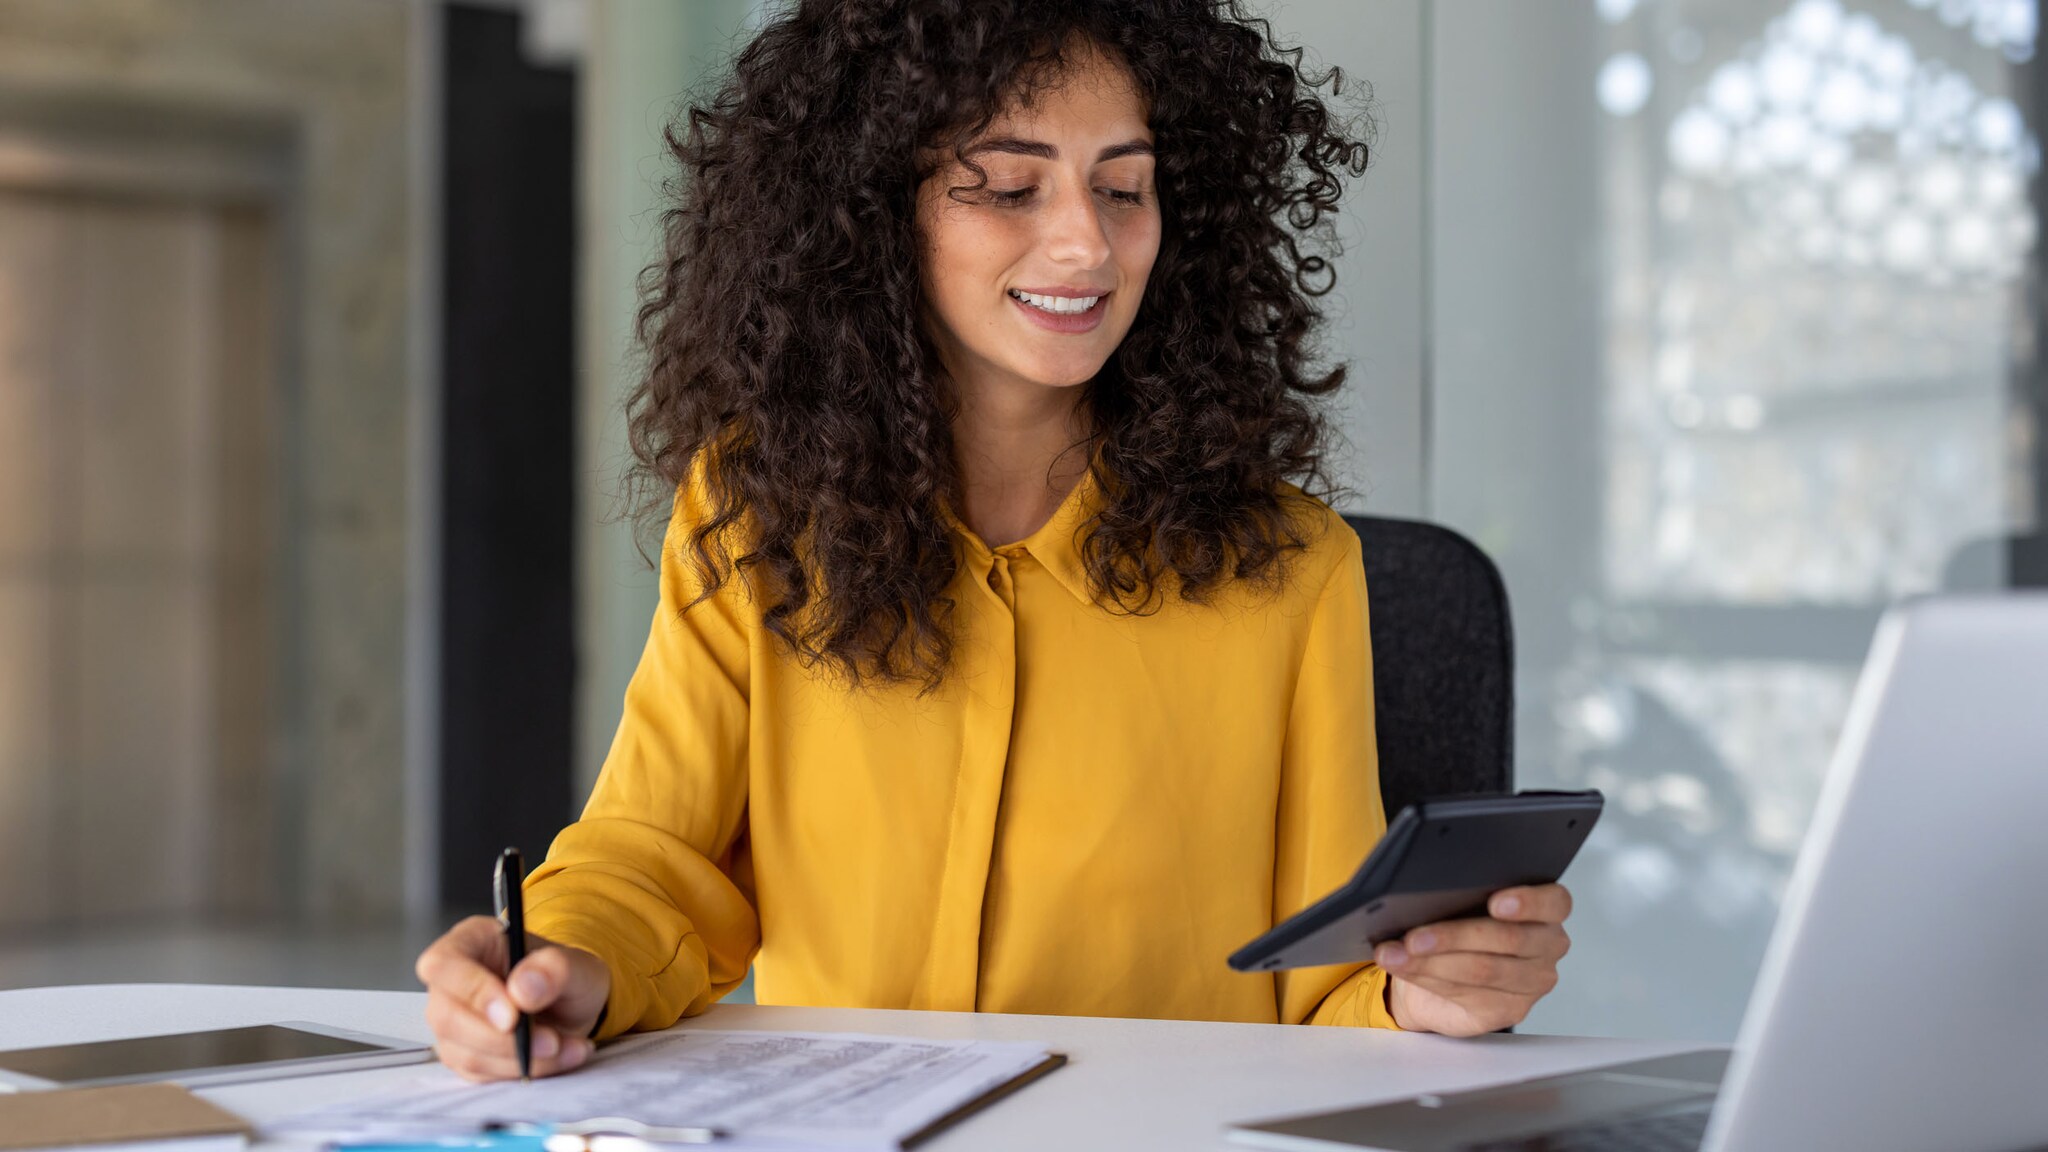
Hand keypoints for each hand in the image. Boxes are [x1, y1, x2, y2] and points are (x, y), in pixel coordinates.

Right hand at [414, 914, 611, 1080]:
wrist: (574, 1008)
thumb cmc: (565, 978)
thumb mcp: (578, 965)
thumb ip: (555, 969)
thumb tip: (523, 988)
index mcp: (472, 941)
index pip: (443, 963)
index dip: (473, 991)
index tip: (512, 1017)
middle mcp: (453, 982)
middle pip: (447, 1017)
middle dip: (501, 1039)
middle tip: (550, 1041)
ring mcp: (454, 1021)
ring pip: (464, 1053)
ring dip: (520, 1060)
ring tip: (564, 1046)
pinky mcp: (464, 1054)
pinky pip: (481, 1074)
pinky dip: (523, 1071)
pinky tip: (558, 1057)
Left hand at [1378, 884, 1572, 1036]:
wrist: (1444, 973)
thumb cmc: (1459, 924)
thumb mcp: (1461, 901)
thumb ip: (1459, 892)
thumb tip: (1419, 891)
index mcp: (1547, 909)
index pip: (1554, 902)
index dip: (1527, 901)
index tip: (1495, 902)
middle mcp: (1547, 945)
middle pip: (1507, 938)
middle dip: (1453, 936)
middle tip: (1414, 936)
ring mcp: (1532, 981)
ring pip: (1482, 970)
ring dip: (1431, 962)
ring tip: (1397, 954)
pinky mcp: (1510, 1010)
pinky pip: (1467, 993)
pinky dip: (1427, 978)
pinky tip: (1404, 968)